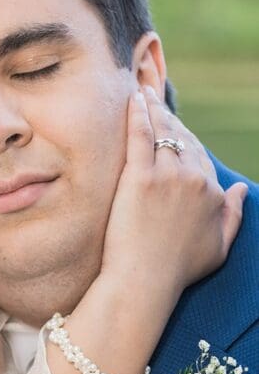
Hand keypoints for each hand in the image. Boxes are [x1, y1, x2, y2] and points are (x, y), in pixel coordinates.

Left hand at [101, 85, 245, 307]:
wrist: (145, 280)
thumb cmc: (179, 270)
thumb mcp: (219, 246)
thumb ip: (233, 214)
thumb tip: (240, 188)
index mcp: (213, 193)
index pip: (199, 155)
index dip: (185, 139)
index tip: (173, 127)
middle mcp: (194, 179)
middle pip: (181, 139)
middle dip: (169, 117)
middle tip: (155, 99)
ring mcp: (167, 176)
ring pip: (162, 132)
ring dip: (153, 107)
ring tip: (143, 92)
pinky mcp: (139, 176)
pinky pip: (141, 135)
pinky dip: (138, 114)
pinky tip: (134, 99)